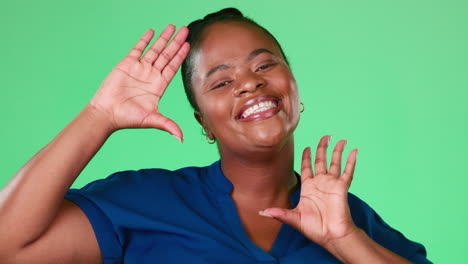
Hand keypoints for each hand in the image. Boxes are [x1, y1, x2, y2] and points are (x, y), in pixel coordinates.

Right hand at [89, 25, 189, 140]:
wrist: (107, 113)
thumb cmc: (128, 118)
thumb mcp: (152, 120)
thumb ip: (168, 125)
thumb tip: (182, 139)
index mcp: (159, 86)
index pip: (173, 68)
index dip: (181, 56)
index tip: (188, 46)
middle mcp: (151, 75)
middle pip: (167, 55)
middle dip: (176, 43)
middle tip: (185, 31)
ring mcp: (139, 69)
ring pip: (155, 50)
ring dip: (163, 39)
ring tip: (173, 27)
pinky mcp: (127, 64)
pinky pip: (138, 49)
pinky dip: (145, 40)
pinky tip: (152, 32)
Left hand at [261, 135, 358, 248]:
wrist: (331, 236)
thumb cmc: (314, 229)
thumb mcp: (293, 219)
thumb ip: (278, 213)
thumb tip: (261, 212)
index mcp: (309, 187)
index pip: (307, 167)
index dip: (306, 157)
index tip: (307, 147)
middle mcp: (320, 183)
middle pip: (321, 160)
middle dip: (322, 148)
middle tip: (325, 136)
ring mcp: (332, 184)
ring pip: (335, 163)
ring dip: (337, 151)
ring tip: (340, 139)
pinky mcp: (342, 187)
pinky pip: (347, 172)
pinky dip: (351, 161)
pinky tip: (354, 151)